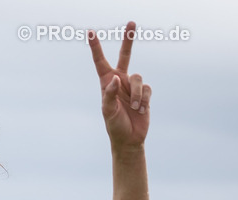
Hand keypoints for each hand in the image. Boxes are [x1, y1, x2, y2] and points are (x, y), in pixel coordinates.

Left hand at [88, 21, 151, 148]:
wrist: (130, 138)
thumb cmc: (115, 126)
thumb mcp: (108, 112)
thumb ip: (110, 95)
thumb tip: (116, 78)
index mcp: (107, 83)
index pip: (100, 61)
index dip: (96, 47)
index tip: (90, 32)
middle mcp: (120, 81)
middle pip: (125, 55)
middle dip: (128, 39)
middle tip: (131, 22)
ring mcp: (132, 86)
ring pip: (138, 77)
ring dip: (136, 94)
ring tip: (135, 108)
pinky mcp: (144, 93)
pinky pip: (147, 88)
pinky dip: (144, 99)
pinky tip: (141, 110)